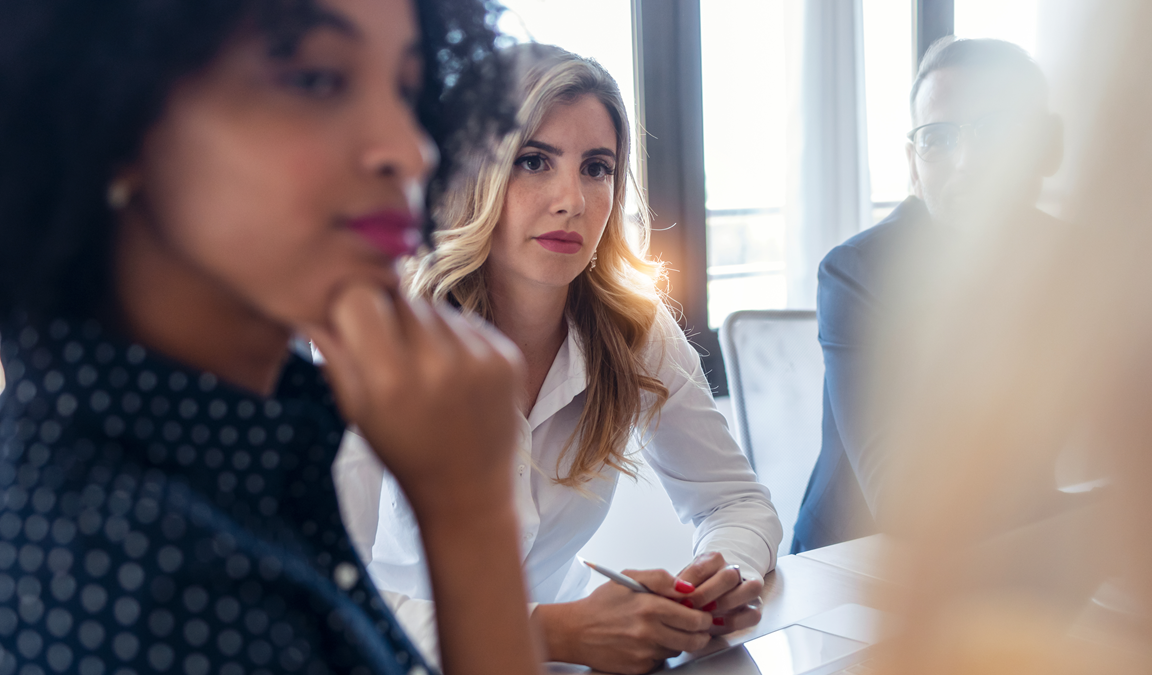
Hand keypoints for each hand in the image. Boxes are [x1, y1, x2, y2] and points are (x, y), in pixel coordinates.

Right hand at [306, 283, 523, 515]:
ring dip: (424, 326)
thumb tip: (311, 308)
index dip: (353, 307)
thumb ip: (335, 356)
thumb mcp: (358, 411)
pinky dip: (457, 339)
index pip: (360, 295)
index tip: (356, 325)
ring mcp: (478, 359)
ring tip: (426, 370)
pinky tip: (456, 376)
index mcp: (389, 380)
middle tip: (393, 351)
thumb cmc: (404, 451)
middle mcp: (437, 363)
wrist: (469, 491)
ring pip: (435, 306)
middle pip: (399, 294)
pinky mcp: (507, 358)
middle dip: (389, 314)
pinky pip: (469, 323)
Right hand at [534, 568, 713, 673]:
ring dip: (678, 642)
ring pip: (678, 650)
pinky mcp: (638, 667)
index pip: (694, 618)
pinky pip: (661, 661)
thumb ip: (661, 578)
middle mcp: (648, 631)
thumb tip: (687, 588)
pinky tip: (646, 642)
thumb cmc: (602, 604)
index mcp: (650, 606)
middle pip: (693, 639)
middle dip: (699, 633)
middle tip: (695, 628)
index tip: (701, 615)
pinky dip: (659, 652)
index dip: (703, 617)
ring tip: (663, 630)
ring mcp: (644, 652)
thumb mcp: (630, 578)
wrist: (575, 631)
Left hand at [677, 552, 763, 634]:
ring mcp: (745, 589)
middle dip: (707, 594)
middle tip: (691, 606)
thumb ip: (676, 586)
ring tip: (707, 614)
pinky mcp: (753, 608)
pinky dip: (737, 620)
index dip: (690, 583)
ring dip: (726, 603)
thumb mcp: (680, 584)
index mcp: (713, 560)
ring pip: (751, 588)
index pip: (704, 566)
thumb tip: (670, 592)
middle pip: (730, 576)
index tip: (678, 596)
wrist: (702, 601)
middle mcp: (733, 571)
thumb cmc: (690, 591)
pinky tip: (719, 623)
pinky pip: (754, 613)